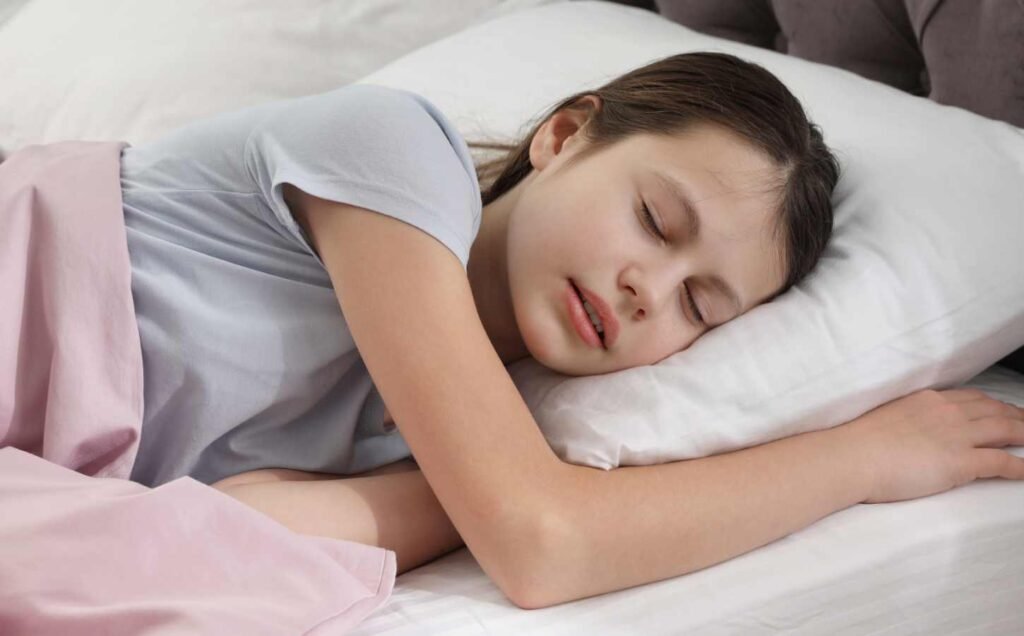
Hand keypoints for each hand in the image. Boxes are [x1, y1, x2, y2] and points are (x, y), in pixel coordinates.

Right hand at [834, 388, 1023, 503]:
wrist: (851, 455)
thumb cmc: (856, 444)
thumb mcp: (884, 420)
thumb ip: (905, 421)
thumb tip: (908, 433)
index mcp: (926, 400)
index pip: (969, 398)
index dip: (991, 405)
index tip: (1002, 410)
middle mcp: (946, 412)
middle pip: (993, 410)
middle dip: (1016, 416)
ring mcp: (956, 435)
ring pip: (1005, 429)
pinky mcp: (961, 461)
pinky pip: (1002, 461)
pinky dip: (1021, 466)